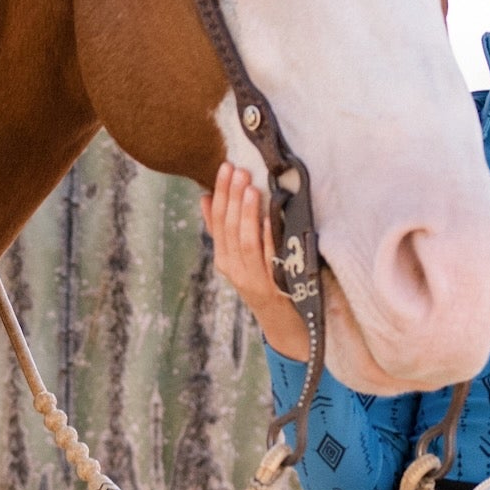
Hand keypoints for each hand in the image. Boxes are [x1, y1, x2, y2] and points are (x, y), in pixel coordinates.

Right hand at [202, 155, 309, 362]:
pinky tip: (271, 217)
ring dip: (247, 213)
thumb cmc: (262, 282)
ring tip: (251, 188)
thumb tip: (206, 197)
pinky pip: (270, 257)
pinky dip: (268, 236)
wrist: (283, 322)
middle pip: (229, 229)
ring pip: (246, 242)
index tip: (226, 167)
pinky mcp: (274, 285)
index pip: (217, 222)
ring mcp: (253, 278)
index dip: (221, 194)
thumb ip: (222, 230)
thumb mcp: (238, 258)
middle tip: (239, 170)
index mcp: (224, 260)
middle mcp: (234, 269)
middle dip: (233, 198)